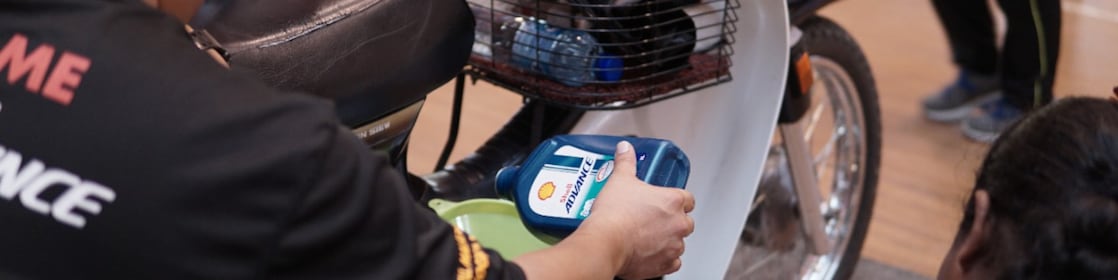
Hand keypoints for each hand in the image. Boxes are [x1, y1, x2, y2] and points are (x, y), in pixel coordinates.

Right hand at [576, 140, 695, 278]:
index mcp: (673, 201)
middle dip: (672, 221)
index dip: (676, 200)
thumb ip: (626, 162)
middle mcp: (679, 223)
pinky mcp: (666, 264)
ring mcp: (674, 245)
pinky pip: (672, 262)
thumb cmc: (614, 215)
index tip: (664, 201)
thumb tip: (625, 149)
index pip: (687, 198)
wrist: (606, 243)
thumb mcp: (619, 180)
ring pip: (678, 242)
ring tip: (645, 237)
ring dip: (667, 240)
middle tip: (651, 219)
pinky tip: (648, 252)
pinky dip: (663, 259)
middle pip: (685, 221)